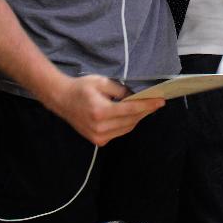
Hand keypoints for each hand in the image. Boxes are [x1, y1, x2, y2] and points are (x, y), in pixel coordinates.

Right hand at [43, 74, 163, 145]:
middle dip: (145, 111)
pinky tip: (130, 114)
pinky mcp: (98, 141)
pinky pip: (119, 132)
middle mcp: (100, 127)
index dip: (148, 105)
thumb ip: (121, 90)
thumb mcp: (102, 82)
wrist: (61, 99)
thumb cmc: (81, 88)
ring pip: (127, 128)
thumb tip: (136, 97)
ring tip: (145, 107)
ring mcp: (98, 136)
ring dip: (137, 118)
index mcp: (101, 111)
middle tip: (155, 102)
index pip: (131, 109)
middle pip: (131, 120)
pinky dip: (127, 124)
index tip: (161, 101)